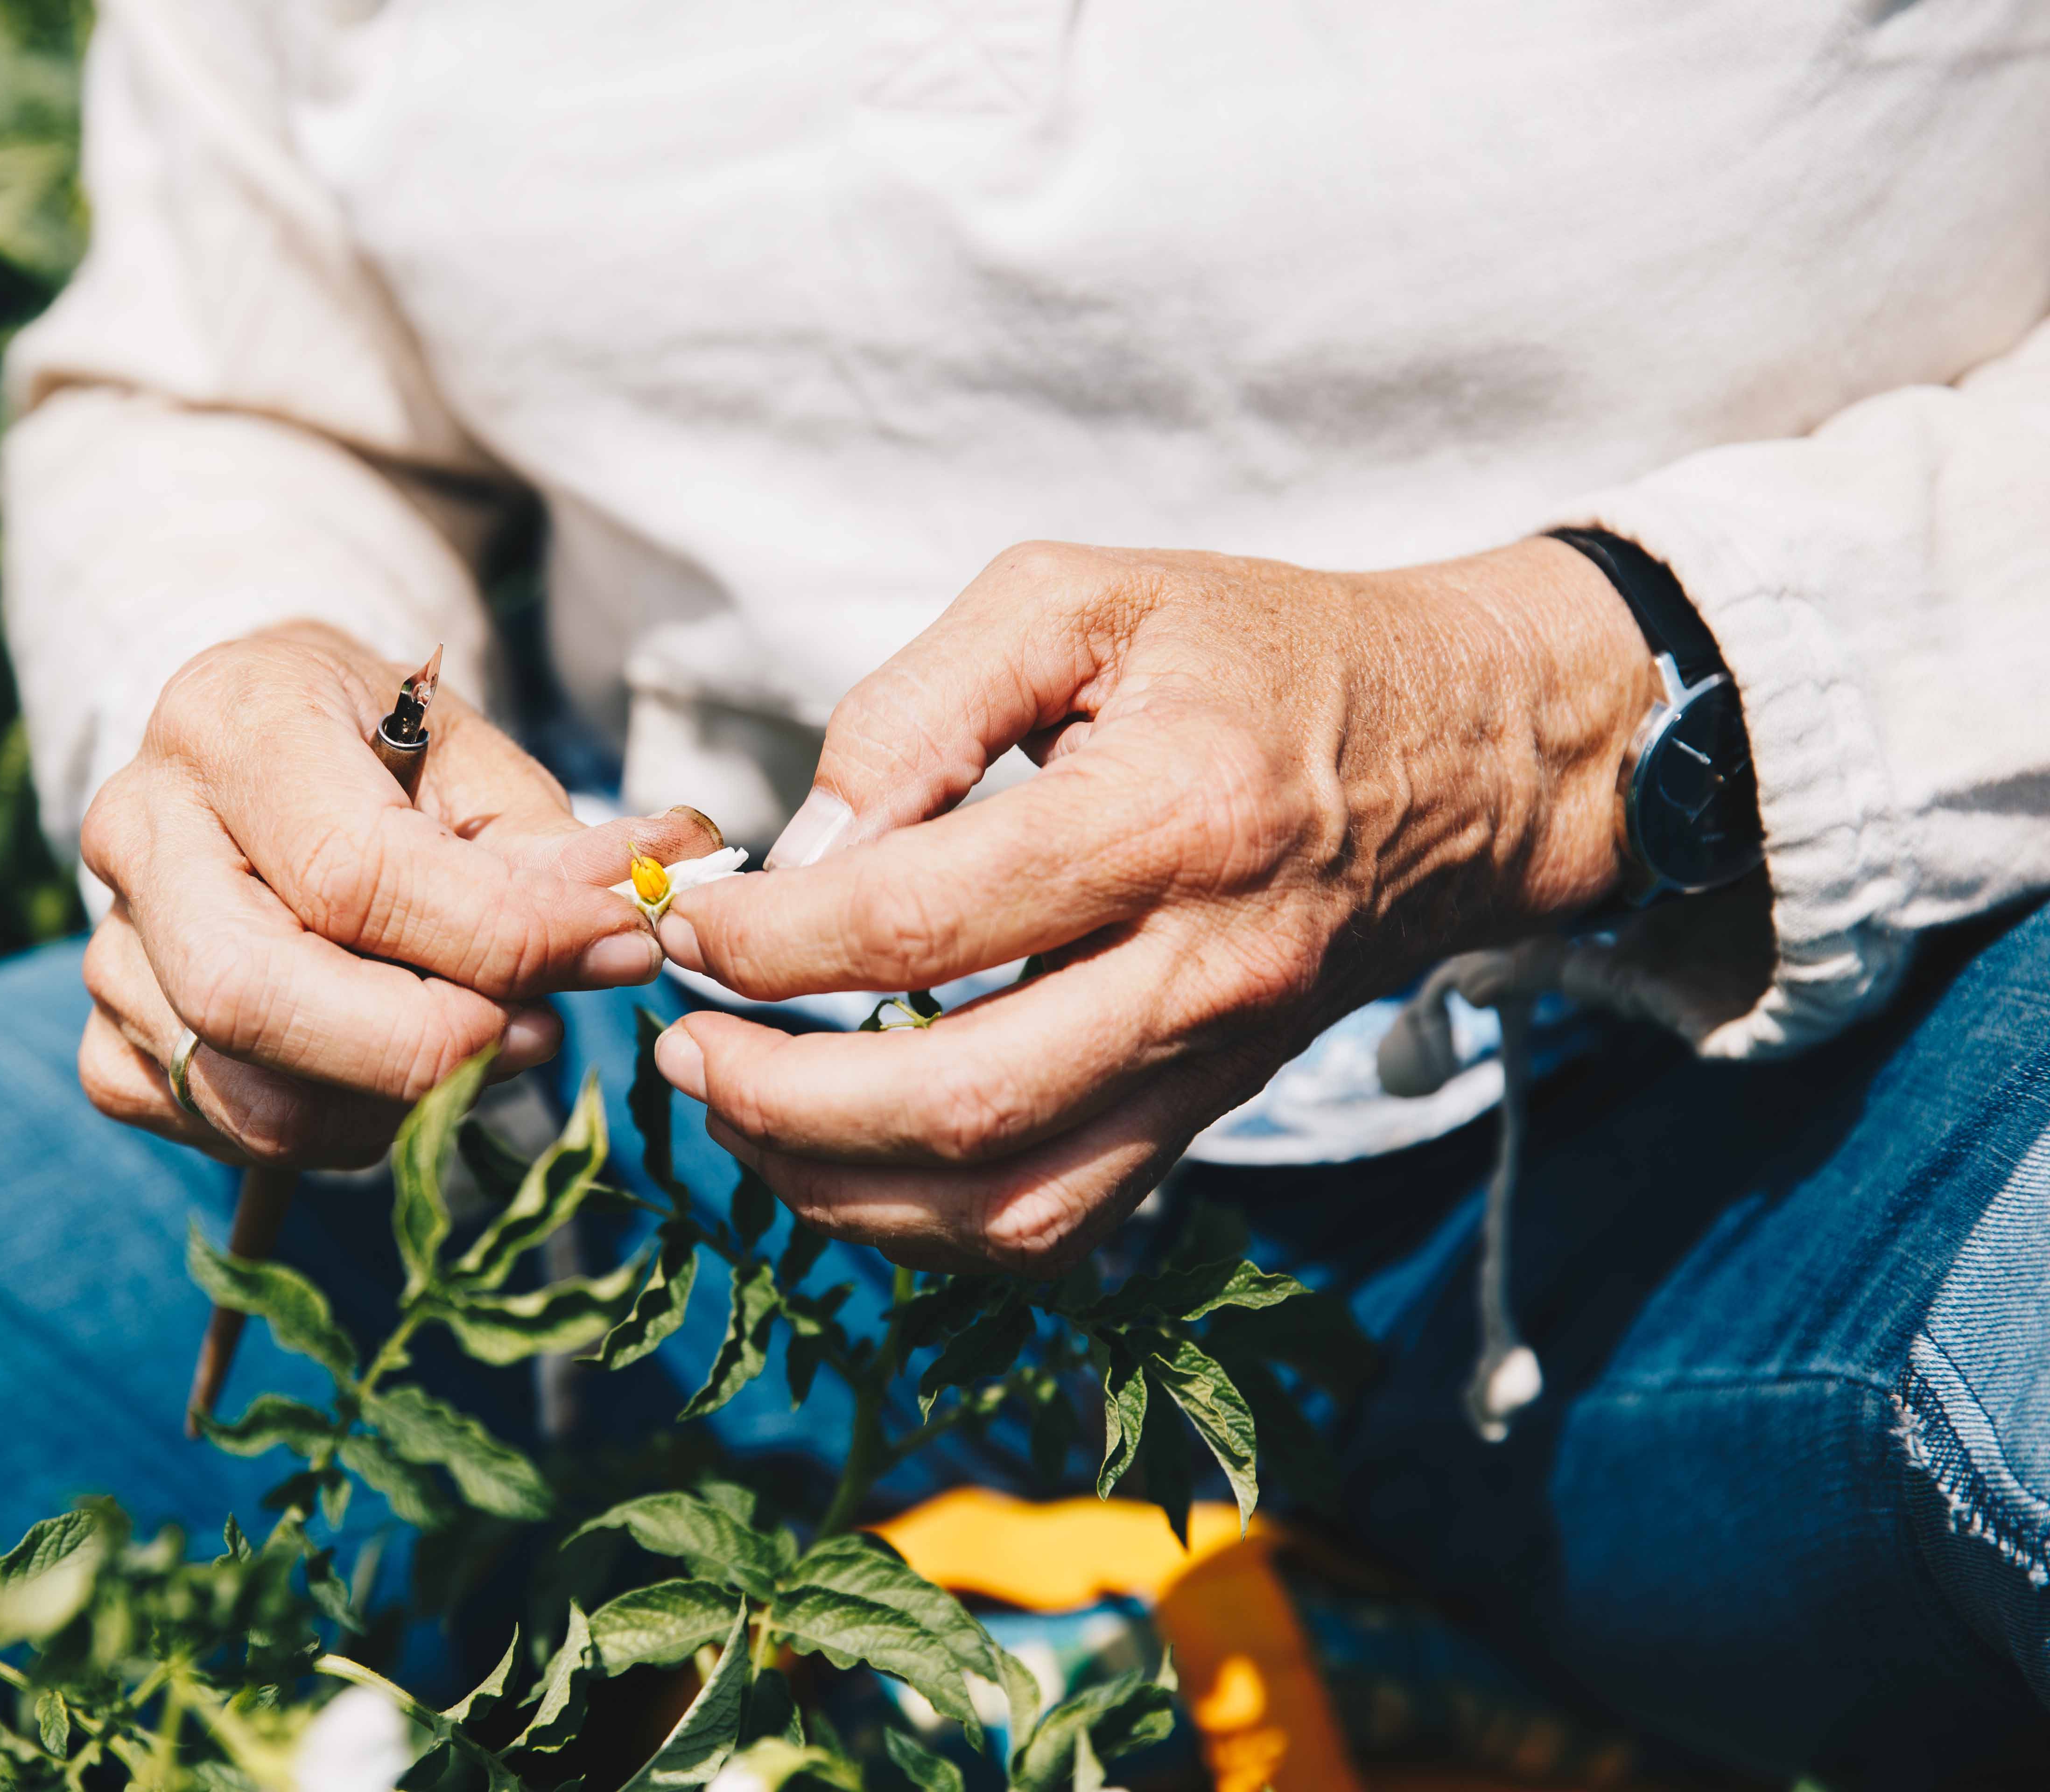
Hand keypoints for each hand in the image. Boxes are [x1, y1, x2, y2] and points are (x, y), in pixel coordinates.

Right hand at [78, 622, 720, 1167]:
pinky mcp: (107, 1034)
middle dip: (423, 1046)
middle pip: (255, 992)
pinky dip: (326, 1131)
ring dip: (392, 1104)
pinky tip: (393, 1081)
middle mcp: (139, 827)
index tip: (618, 950)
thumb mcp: (473, 754)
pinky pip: (213, 1123)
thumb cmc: (381, 743)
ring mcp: (108, 940)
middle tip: (544, 1032)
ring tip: (491, 1051)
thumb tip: (632, 910)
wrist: (267, 745)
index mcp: (231, 722)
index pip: (353, 870)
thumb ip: (546, 843)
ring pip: (238, 1084)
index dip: (498, 935)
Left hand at [655, 538, 1658, 1272]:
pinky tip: (845, 1159)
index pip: (922, 922)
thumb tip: (799, 851)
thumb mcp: (1079, 598)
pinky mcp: (1209, 1113)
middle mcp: (1201, 969)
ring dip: (841, 1189)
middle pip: (961, 1102)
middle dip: (780, 1099)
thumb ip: (916, 707)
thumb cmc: (1254, 651)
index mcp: (1169, 816)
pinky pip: (1062, 1224)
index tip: (687, 924)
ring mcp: (1214, 1064)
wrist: (1460, 752)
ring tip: (737, 1116)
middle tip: (678, 1048)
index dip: (770, 942)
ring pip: (1009, 1205)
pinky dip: (931, 1222)